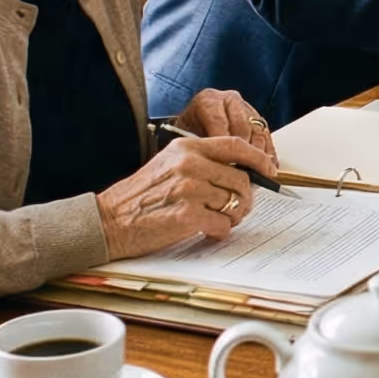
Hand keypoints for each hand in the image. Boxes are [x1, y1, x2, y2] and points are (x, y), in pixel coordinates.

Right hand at [95, 135, 277, 258]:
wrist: (108, 221)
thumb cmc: (139, 197)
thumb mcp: (168, 166)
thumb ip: (201, 163)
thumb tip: (241, 173)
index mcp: (186, 148)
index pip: (235, 145)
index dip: (258, 158)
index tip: (270, 170)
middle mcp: (190, 164)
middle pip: (241, 179)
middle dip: (244, 199)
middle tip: (236, 210)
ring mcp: (189, 189)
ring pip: (234, 203)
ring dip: (232, 217)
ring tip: (216, 221)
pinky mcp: (187, 215)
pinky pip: (223, 225)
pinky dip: (219, 232)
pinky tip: (205, 232)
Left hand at [173, 87, 278, 165]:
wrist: (194, 125)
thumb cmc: (189, 133)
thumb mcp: (186, 137)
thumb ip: (199, 147)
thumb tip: (214, 165)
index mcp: (208, 101)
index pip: (218, 122)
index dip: (223, 145)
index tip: (225, 165)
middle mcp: (229, 100)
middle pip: (241, 126)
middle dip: (243, 151)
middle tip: (242, 172)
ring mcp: (246, 107)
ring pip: (257, 131)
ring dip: (258, 154)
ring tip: (257, 172)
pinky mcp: (258, 118)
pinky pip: (267, 135)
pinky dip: (269, 153)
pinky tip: (268, 167)